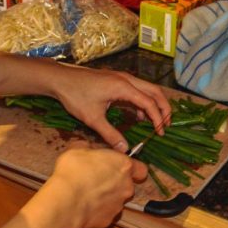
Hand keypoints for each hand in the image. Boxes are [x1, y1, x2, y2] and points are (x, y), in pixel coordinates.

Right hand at [48, 145, 146, 227]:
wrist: (66, 201)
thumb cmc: (74, 170)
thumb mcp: (77, 149)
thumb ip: (88, 148)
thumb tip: (87, 148)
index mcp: (123, 165)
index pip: (140, 169)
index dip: (132, 169)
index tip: (120, 167)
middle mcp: (126, 186)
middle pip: (127, 185)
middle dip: (115, 183)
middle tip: (97, 179)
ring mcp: (118, 205)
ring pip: (116, 200)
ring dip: (106, 196)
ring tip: (87, 194)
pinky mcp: (108, 220)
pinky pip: (105, 212)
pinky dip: (98, 210)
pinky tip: (84, 205)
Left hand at [51, 66, 171, 152]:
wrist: (61, 79)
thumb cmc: (75, 96)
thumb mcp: (93, 118)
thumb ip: (110, 134)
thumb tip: (124, 150)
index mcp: (123, 87)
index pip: (148, 102)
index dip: (157, 118)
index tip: (159, 133)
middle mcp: (126, 79)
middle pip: (154, 91)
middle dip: (164, 108)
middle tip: (166, 126)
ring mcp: (122, 78)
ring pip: (147, 89)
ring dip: (154, 104)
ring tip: (156, 123)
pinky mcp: (116, 80)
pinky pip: (137, 90)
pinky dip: (143, 102)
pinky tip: (139, 117)